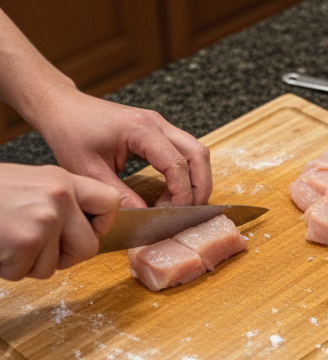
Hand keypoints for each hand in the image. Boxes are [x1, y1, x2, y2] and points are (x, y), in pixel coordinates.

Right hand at [0, 163, 120, 279]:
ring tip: (6, 235)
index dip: (102, 224)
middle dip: (64, 256)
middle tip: (32, 242)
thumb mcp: (28, 184)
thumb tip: (91, 230)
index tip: (86, 230)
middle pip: (89, 247)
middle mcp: (58, 198)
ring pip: (55, 266)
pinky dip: (8, 267)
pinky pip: (27, 272)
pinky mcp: (24, 243)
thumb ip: (60, 202)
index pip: (111, 203)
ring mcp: (42, 221)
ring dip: (29, 261)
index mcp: (62, 180)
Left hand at [30, 83, 211, 208]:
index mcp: (141, 130)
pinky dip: (186, 174)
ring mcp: (160, 125)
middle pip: (199, 156)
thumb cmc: (70, 132)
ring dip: (196, 181)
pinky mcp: (158, 131)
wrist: (61, 108)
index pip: (178, 165)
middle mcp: (156, 124)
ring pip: (197, 154)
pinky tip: (170, 192)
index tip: (173, 215)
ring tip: (179, 204)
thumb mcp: (90, 170)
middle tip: (188, 212)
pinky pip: (185, 153)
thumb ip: (120, 195)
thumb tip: (145, 217)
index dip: (182, 194)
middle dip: (200, 188)